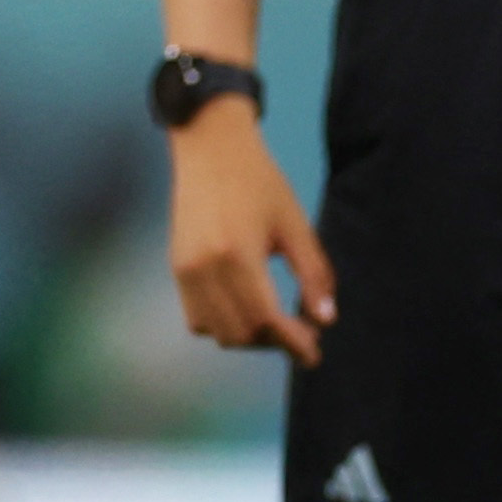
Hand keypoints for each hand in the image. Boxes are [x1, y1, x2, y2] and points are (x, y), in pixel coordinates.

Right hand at [169, 99, 334, 363]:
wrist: (209, 147)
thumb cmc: (259, 181)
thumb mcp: (296, 224)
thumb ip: (313, 274)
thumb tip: (325, 321)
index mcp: (237, 254)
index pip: (265, 320)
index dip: (294, 344)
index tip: (315, 354)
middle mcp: (204, 267)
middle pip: (240, 333)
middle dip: (274, 342)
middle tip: (301, 331)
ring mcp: (185, 268)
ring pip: (215, 332)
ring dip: (247, 337)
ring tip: (274, 321)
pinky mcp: (176, 266)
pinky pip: (196, 317)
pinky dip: (222, 324)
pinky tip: (245, 308)